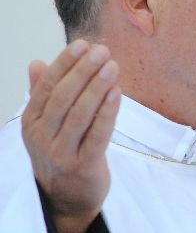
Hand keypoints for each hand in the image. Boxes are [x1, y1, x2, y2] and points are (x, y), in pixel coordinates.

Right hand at [21, 40, 120, 232]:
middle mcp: (43, 136)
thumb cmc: (61, 152)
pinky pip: (97, 135)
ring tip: (112, 66)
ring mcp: (62, 152)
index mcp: (33, 121)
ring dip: (97, 87)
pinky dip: (107, 112)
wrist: (67, 197)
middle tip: (102, 51)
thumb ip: (42, 93)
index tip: (83, 44)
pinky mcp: (83, 165)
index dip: (65, 63)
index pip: (47, 87)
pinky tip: (117, 93)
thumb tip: (36, 63)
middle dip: (83, 71)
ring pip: (79, 114)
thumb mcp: (46, 124)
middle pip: (63, 98)